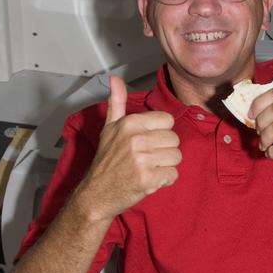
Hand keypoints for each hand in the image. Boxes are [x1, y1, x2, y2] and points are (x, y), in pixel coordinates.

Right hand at [75, 75, 181, 220]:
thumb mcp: (108, 127)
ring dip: (166, 166)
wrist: (96, 193)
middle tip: (147, 158)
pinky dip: (165, 180)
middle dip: (164, 151)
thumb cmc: (106, 161)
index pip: (168, 120)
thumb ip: (116, 102)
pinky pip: (173, 174)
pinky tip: (151, 180)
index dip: (161, 132)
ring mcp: (141, 159)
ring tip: (149, 168)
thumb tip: (114, 78)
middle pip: (174, 139)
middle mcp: (135, 139)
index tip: (148, 141)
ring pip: (176, 157)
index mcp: (129, 123)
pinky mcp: (147, 179)